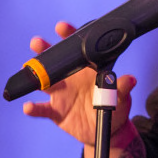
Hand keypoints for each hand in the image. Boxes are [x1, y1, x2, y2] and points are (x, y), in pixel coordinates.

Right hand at [21, 22, 136, 145]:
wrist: (106, 130)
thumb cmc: (114, 107)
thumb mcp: (121, 98)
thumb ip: (121, 88)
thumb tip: (130, 79)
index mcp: (85, 70)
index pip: (75, 49)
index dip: (68, 36)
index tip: (61, 27)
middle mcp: (69, 78)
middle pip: (53, 61)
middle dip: (43, 50)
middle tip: (37, 42)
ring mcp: (60, 94)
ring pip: (43, 82)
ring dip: (34, 75)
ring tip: (27, 69)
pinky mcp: (55, 112)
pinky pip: (41, 109)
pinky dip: (33, 108)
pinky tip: (28, 107)